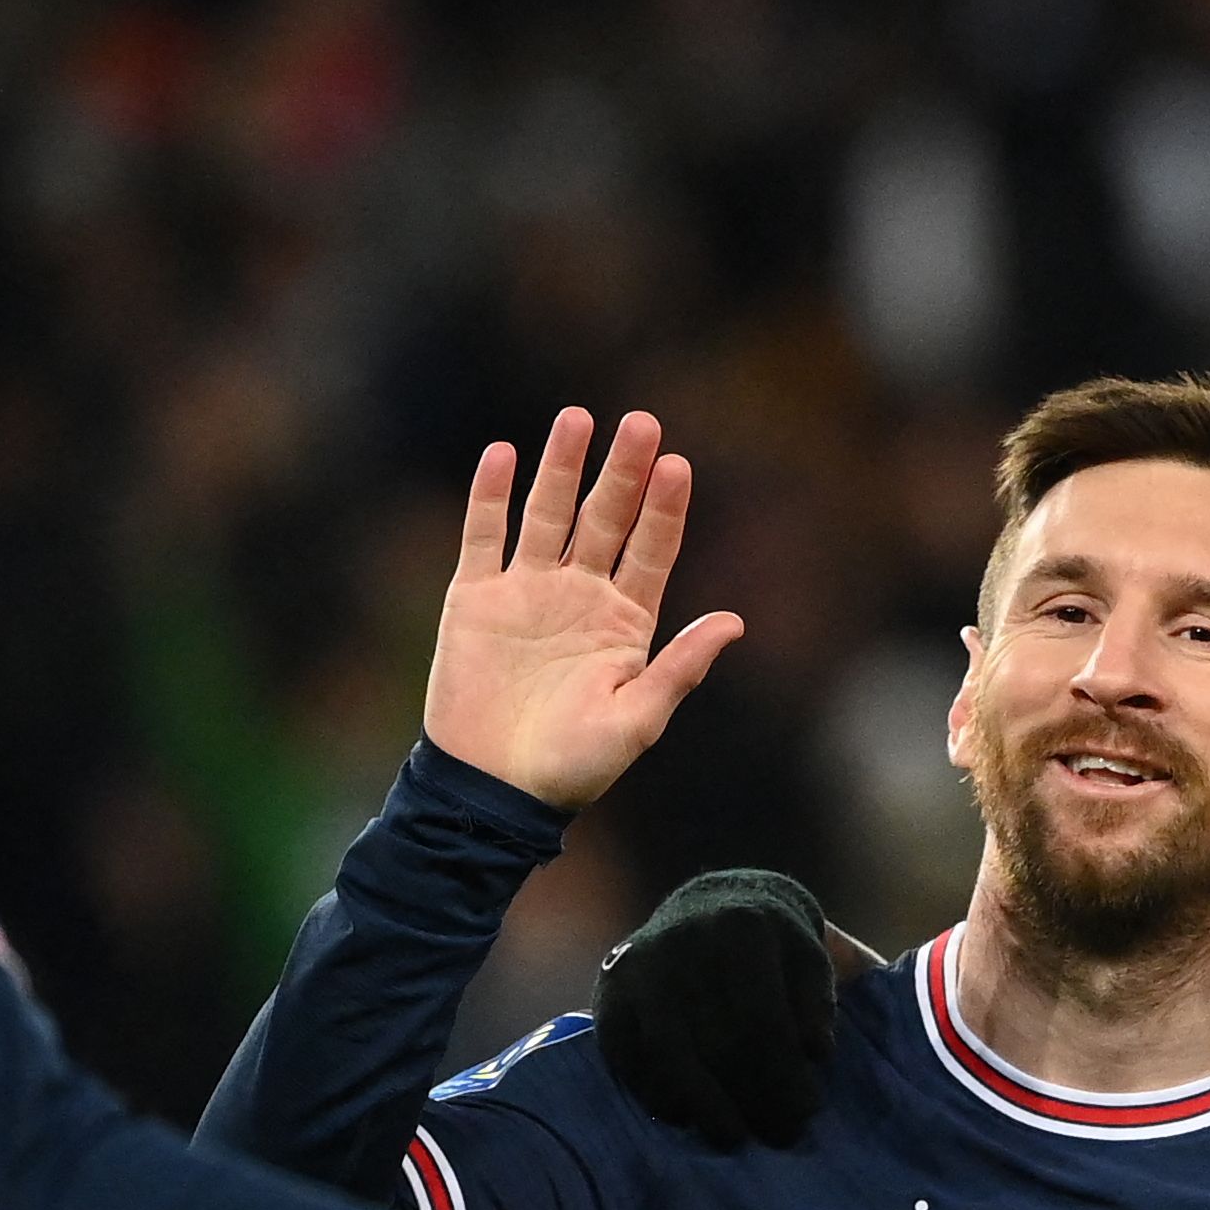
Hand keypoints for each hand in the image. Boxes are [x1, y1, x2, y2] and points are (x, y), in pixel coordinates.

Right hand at [422, 408, 742, 808]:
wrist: (493, 790)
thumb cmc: (572, 767)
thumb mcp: (638, 721)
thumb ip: (680, 668)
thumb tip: (734, 621)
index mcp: (625, 621)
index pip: (651, 549)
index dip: (664, 509)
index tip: (677, 466)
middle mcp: (579, 595)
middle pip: (604, 518)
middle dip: (622, 472)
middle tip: (641, 424)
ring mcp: (526, 591)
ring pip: (546, 513)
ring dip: (561, 467)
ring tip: (577, 419)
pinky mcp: (475, 598)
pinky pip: (483, 536)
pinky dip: (490, 496)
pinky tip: (502, 454)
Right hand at [597, 870, 840, 1149]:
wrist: (708, 904)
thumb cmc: (770, 947)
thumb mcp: (808, 957)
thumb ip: (817, 1003)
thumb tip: (815, 1054)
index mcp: (742, 929)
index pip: (763, 1019)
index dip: (785, 1074)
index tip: (806, 1112)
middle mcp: (684, 943)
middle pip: (717, 1042)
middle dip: (753, 1098)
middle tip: (779, 1135)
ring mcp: (641, 969)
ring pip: (670, 1055)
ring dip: (704, 1107)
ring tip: (734, 1136)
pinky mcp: (609, 993)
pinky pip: (628, 1059)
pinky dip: (658, 1095)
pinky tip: (688, 1117)